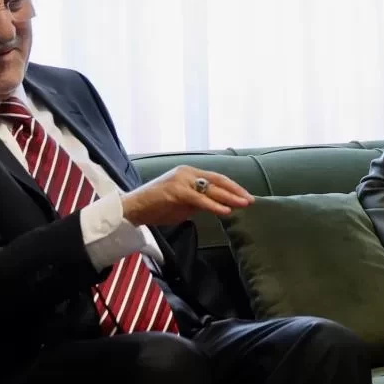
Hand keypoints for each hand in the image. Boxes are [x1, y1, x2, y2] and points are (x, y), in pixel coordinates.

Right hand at [120, 166, 253, 226]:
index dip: (232, 187)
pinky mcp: (176, 191)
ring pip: (211, 189)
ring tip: (243, 204)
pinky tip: (225, 211)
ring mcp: (181, 180)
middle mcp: (187, 172)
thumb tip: (216, 206)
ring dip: (229, 198)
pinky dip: (214, 206)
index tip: (245, 196)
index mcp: (189, 172)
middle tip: (250, 200)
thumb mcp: (182, 202)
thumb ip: (198, 201)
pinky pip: (200, 199)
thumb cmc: (156, 206)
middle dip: (236, 191)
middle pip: (218, 181)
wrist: (133, 208)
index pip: (216, 178)